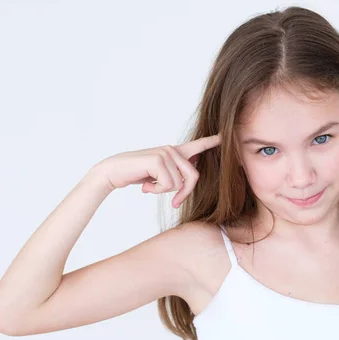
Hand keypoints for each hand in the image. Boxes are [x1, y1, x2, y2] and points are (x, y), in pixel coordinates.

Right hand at [95, 134, 220, 207]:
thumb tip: (188, 181)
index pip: (197, 146)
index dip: (212, 142)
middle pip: (193, 177)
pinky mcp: (158, 160)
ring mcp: (166, 153)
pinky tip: (145, 185)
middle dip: (184, 193)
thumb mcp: (159, 175)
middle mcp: (172, 150)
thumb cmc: (136, 174)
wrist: (113, 172)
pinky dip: (156, 191)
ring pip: (179, 183)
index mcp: (174, 152)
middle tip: (174, 202)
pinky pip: (168, 185)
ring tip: (149, 185)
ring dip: (163, 191)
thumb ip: (174, 175)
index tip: (225, 136)